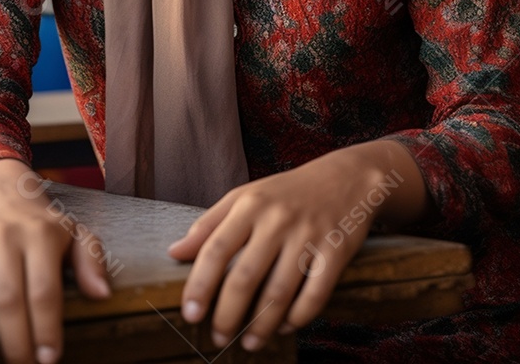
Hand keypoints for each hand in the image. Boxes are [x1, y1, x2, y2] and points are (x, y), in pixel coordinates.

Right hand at [0, 159, 111, 363]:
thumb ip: (91, 260)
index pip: (45, 290)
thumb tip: (102, 294)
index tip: (48, 359)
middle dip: (13, 335)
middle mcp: (7, 233)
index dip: (46, 327)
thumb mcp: (72, 232)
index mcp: (41, 235)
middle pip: (7, 292)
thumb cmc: (39, 220)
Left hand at [167, 139, 429, 352]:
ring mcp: (308, 235)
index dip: (200, 284)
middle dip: (227, 314)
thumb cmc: (286, 192)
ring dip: (261, 325)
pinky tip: (284, 327)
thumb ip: (209, 224)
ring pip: (279, 292)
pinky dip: (298, 318)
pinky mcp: (336, 251)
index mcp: (249, 204)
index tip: (189, 313)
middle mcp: (277, 219)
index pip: (216, 248)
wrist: (345, 177)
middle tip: (218, 336)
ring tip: (248, 343)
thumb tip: (174, 252)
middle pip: (245, 276)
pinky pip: (314, 295)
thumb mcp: (245, 196)